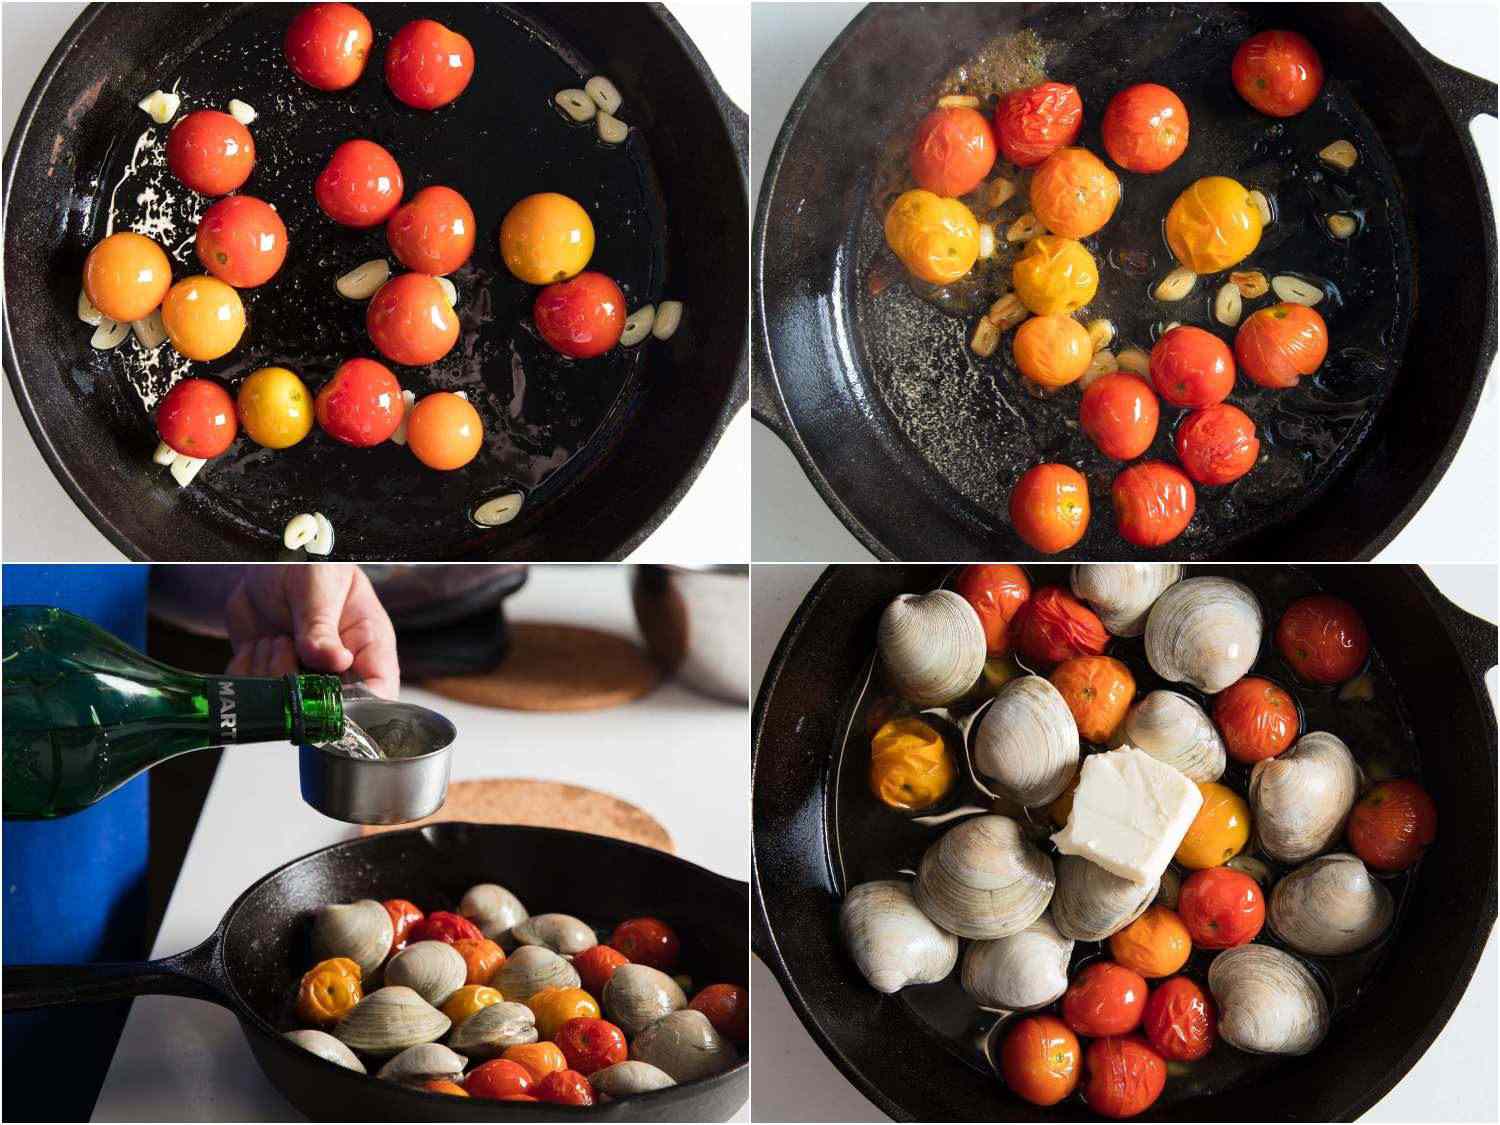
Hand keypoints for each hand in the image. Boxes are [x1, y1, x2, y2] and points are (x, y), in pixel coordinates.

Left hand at [224, 565, 399, 698]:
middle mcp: (340, 668)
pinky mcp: (270, 675)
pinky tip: (255, 645)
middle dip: (302, 691)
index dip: (359, 708)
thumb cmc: (309, 565)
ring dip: (270, 674)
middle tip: (287, 648)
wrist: (265, 561)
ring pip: (287, 706)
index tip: (329, 700)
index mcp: (368, 646)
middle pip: (330, 710)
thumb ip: (323, 625)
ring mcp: (304, 675)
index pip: (379, 692)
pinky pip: (255, 695)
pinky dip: (246, 673)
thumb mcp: (319, 587)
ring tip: (274, 637)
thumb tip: (334, 662)